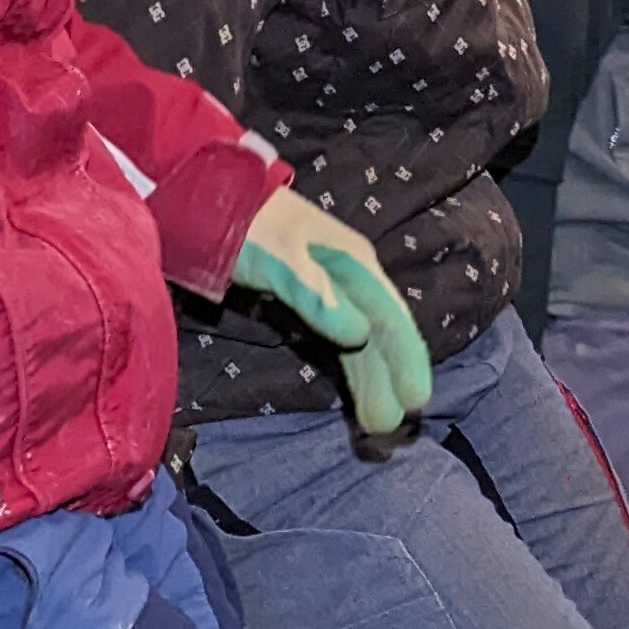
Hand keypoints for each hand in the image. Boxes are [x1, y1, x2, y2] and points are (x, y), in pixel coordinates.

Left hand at [233, 190, 431, 435]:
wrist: (212, 201)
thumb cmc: (249, 227)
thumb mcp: (281, 257)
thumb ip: (316, 293)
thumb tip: (359, 334)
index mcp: (354, 264)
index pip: (391, 319)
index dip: (406, 359)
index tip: (416, 399)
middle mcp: (351, 277)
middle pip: (381, 335)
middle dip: (389, 379)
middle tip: (391, 427)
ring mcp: (332, 289)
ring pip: (363, 340)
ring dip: (372, 379)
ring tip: (377, 422)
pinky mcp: (311, 299)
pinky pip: (342, 338)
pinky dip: (352, 365)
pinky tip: (357, 387)